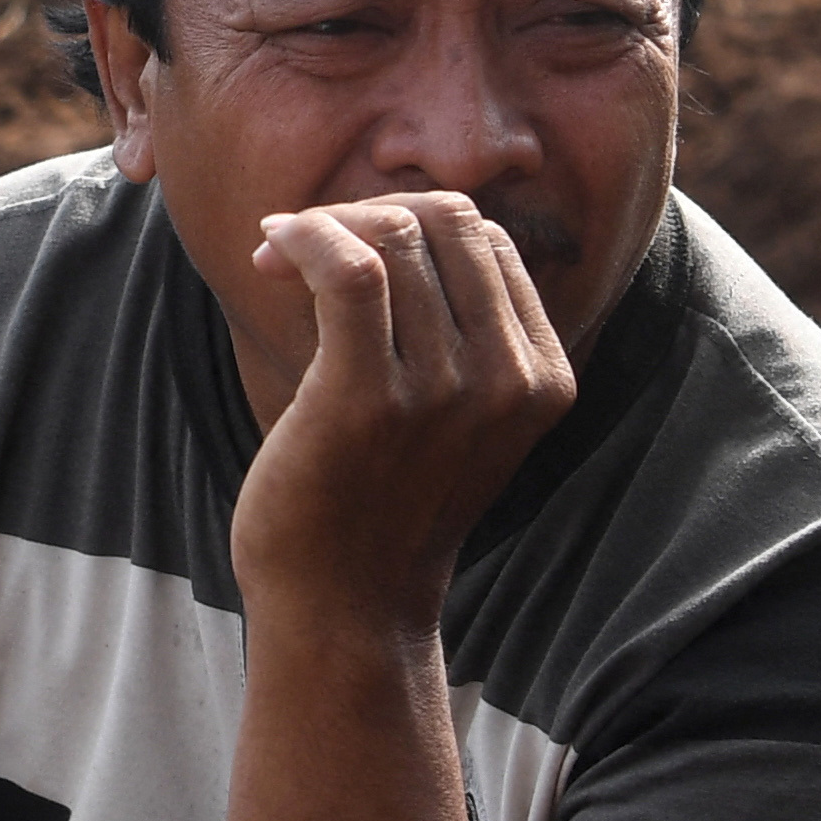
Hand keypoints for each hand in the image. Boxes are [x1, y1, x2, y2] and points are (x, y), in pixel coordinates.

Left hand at [239, 195, 578, 630]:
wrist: (346, 608)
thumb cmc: (384, 500)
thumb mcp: (459, 414)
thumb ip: (457, 328)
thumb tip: (388, 215)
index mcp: (544, 377)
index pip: (490, 240)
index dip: (414, 222)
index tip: (350, 248)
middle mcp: (508, 380)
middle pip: (449, 223)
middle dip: (371, 212)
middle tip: (306, 243)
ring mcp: (445, 391)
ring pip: (393, 237)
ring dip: (322, 226)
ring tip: (280, 254)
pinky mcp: (370, 400)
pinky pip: (348, 269)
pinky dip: (306, 236)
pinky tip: (275, 250)